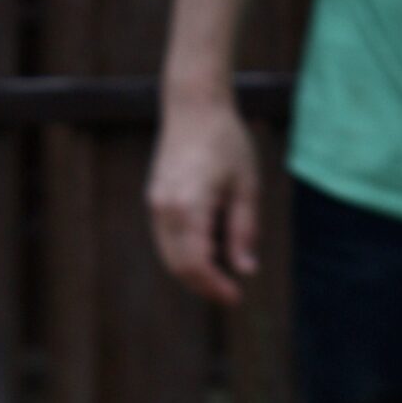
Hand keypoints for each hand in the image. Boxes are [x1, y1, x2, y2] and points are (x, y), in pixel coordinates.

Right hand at [146, 95, 260, 304]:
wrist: (193, 106)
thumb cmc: (226, 141)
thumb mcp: (246, 186)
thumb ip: (244, 230)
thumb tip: (246, 270)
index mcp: (190, 207)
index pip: (197, 264)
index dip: (215, 287)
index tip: (236, 296)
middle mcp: (166, 210)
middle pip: (179, 267)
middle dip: (204, 285)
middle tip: (229, 291)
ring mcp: (156, 206)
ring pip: (169, 257)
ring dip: (193, 272)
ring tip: (220, 274)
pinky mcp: (154, 201)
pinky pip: (166, 241)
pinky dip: (184, 254)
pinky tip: (207, 251)